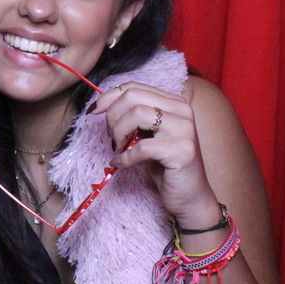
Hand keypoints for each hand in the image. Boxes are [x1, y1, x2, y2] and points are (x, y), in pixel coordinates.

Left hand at [91, 82, 220, 227]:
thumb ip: (133, 116)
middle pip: (133, 97)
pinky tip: (121, 163)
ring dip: (119, 134)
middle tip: (112, 138)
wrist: (189, 196)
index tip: (95, 112)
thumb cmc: (164, 165)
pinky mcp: (182, 150)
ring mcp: (184, 129)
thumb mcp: (147, 134)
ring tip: (118, 148)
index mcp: (174, 102)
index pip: (134, 87)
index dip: (109, 97)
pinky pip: (141, 147)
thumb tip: (101, 105)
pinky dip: (125, 157)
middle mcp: (182, 110)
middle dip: (113, 117)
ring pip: (136, 115)